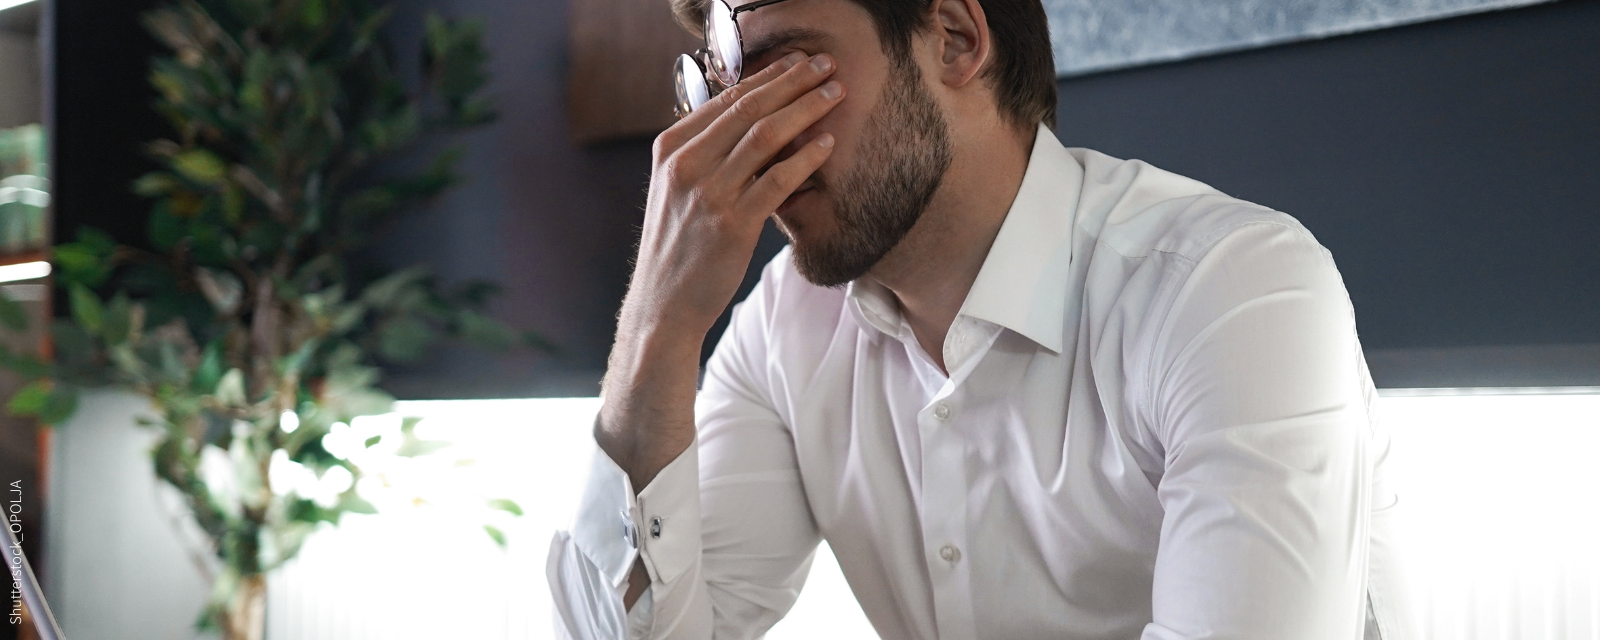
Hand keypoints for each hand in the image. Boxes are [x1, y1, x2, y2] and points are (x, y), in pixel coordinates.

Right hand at [625, 51, 844, 337]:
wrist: (664, 303)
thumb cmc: (679, 246)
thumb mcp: (678, 189)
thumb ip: (706, 154)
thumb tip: (751, 122)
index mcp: (671, 148)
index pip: (726, 99)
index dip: (767, 76)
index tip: (798, 62)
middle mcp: (686, 164)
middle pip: (749, 108)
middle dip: (793, 81)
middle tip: (826, 65)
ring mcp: (708, 192)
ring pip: (765, 136)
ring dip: (806, 109)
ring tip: (836, 94)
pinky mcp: (732, 223)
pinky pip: (777, 179)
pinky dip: (805, 157)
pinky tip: (827, 143)